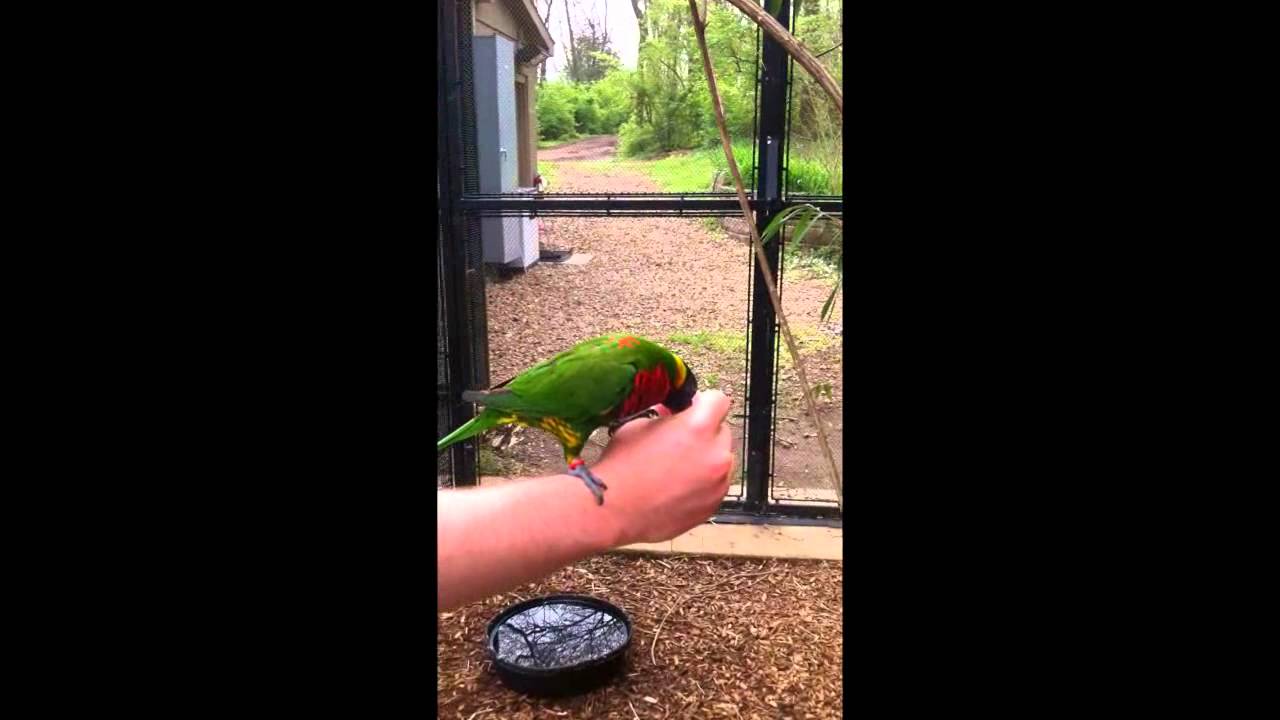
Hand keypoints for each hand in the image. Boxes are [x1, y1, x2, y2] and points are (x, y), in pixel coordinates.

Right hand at [593, 390, 734, 545]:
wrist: (613, 511)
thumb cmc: (621, 468)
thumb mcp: (638, 426)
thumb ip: (665, 417)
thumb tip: (673, 416)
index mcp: (698, 428)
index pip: (719, 401)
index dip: (703, 402)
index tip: (691, 409)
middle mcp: (715, 455)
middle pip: (721, 432)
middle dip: (704, 433)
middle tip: (679, 441)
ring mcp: (718, 484)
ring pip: (721, 461)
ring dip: (705, 459)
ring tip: (676, 469)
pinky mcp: (713, 506)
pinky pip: (715, 486)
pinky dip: (702, 483)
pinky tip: (677, 488)